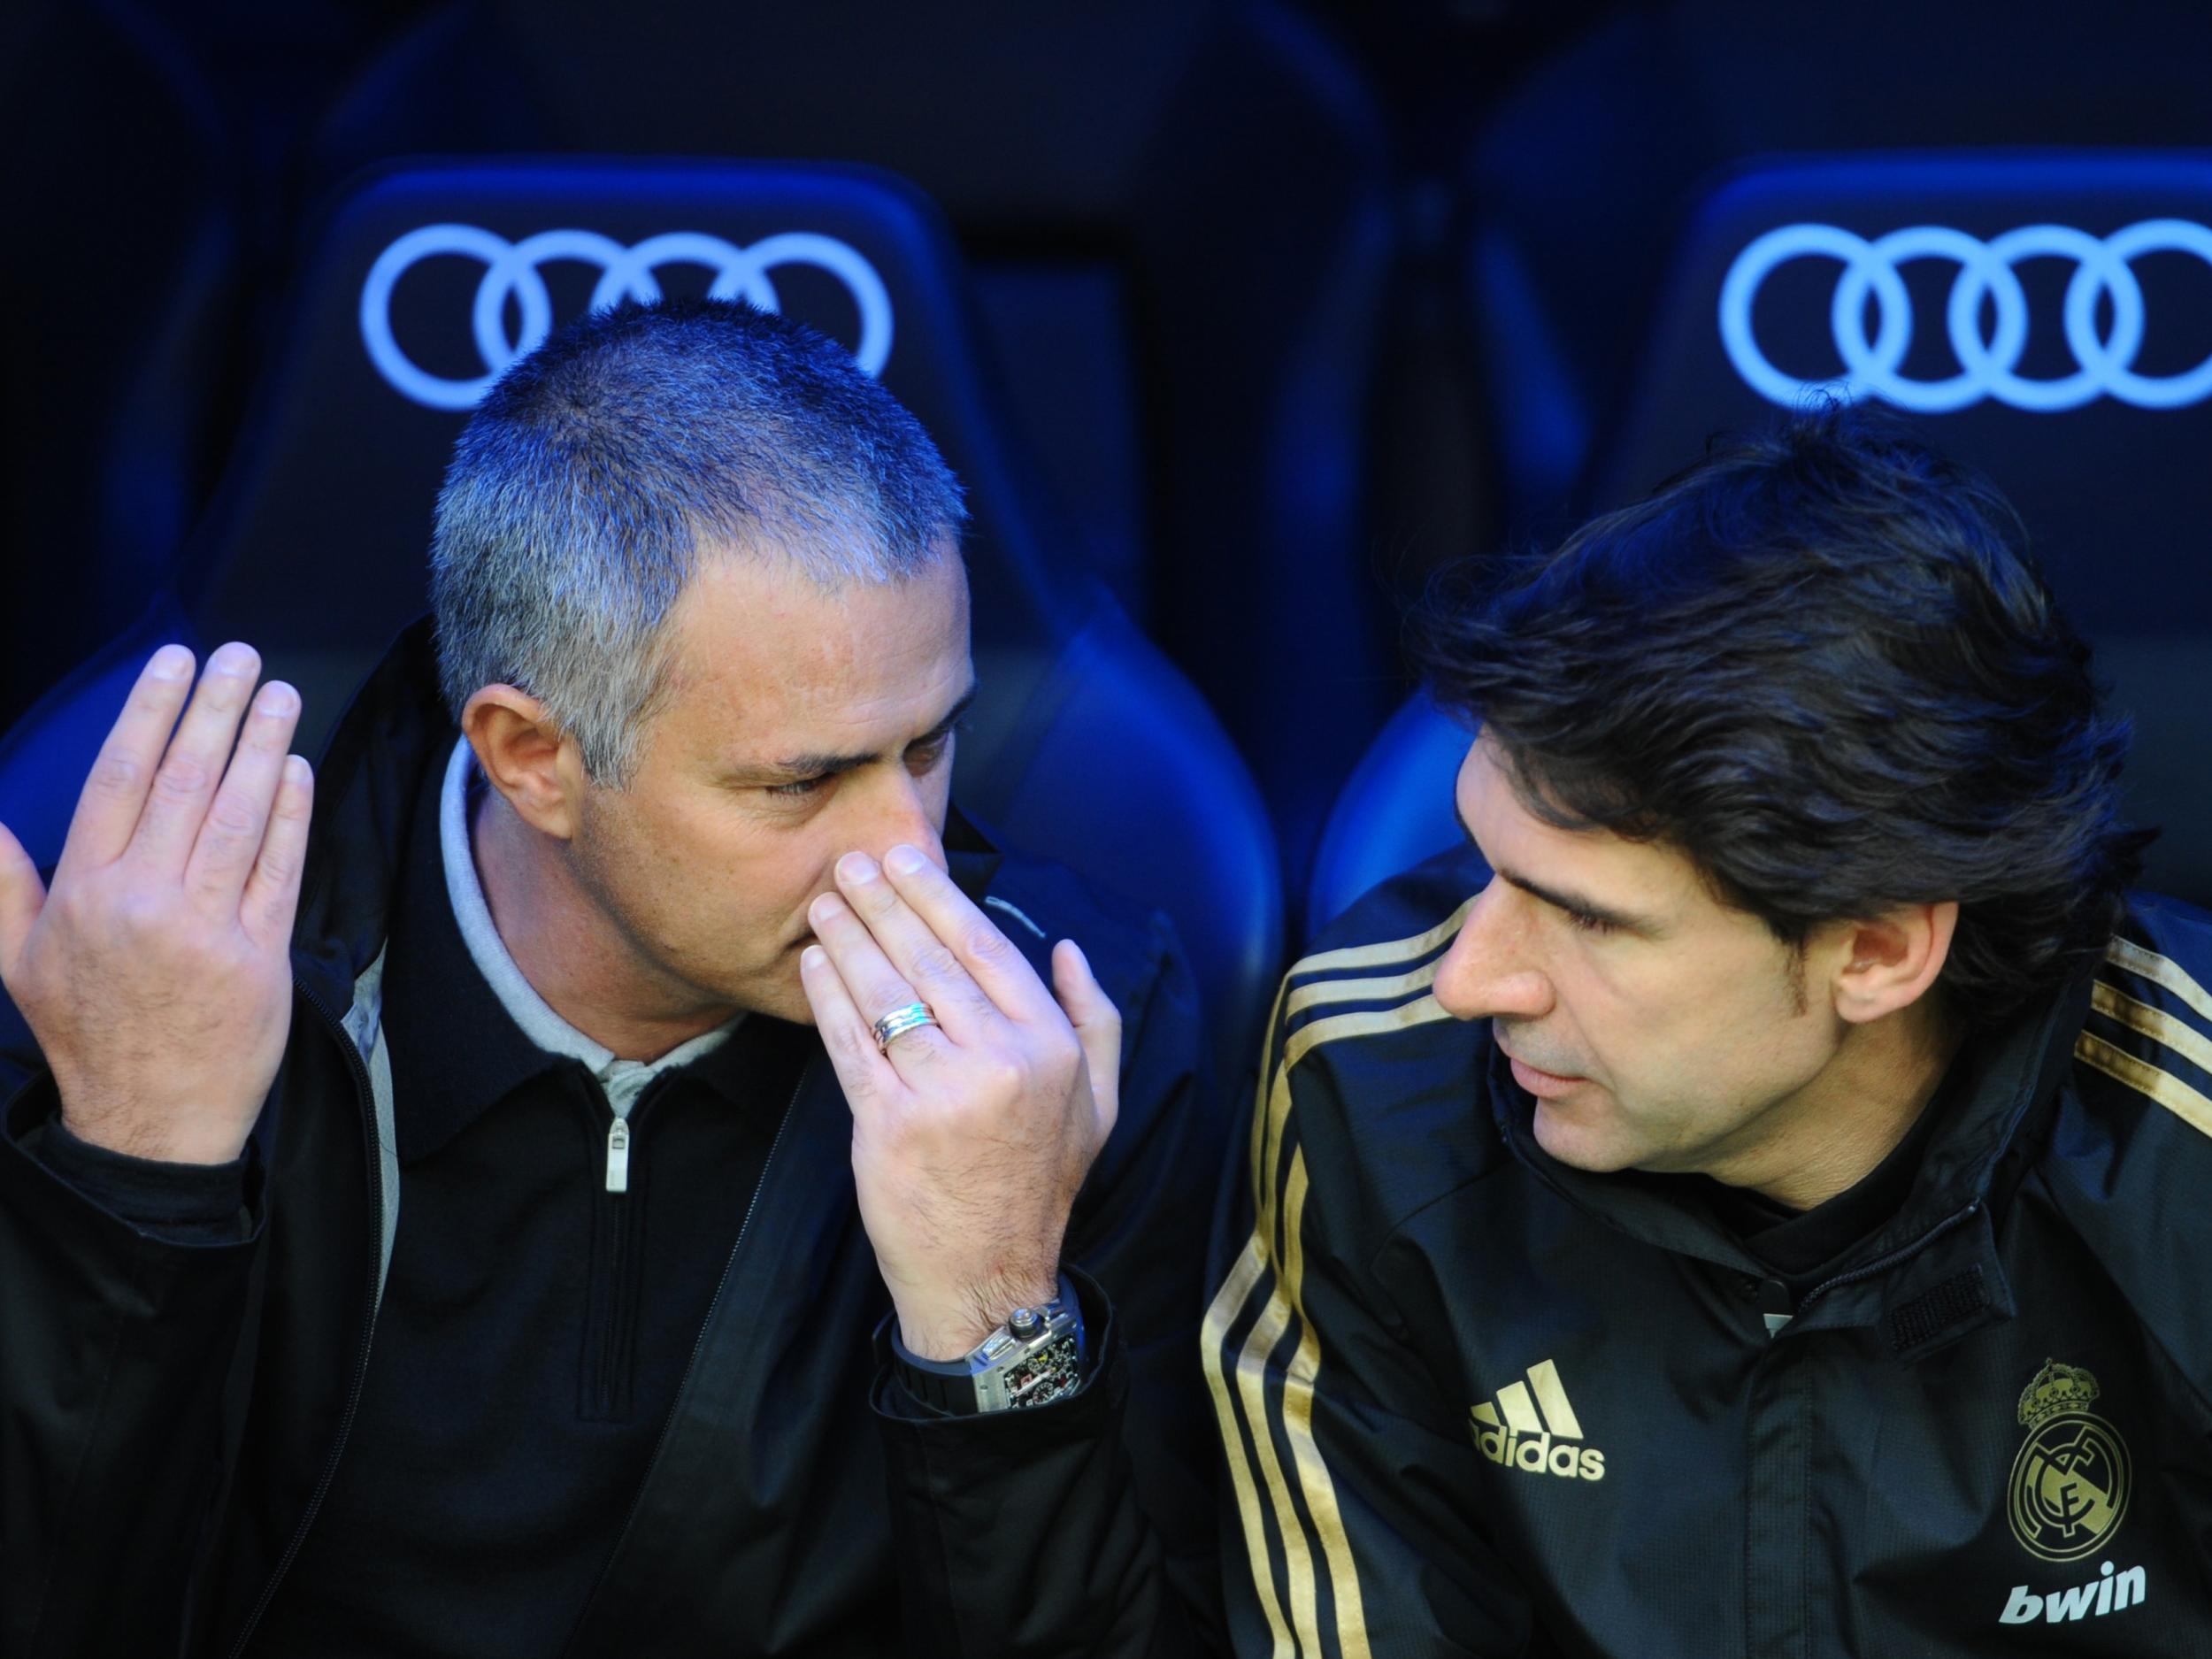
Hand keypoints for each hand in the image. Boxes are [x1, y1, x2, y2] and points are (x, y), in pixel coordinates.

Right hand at [0, 643, 312, 1163]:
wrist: (150, 1121)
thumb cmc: (89, 1035)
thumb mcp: (18, 962)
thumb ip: (4, 885)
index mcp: (82, 893)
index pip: (118, 779)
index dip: (149, 712)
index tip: (173, 663)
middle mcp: (142, 902)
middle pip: (184, 782)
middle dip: (215, 709)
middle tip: (242, 656)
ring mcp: (205, 928)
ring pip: (237, 815)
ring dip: (263, 746)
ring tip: (281, 695)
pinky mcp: (260, 956)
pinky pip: (279, 869)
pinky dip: (290, 815)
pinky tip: (297, 770)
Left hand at [800, 843, 1121, 1359]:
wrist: (988, 1277)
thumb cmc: (1037, 1184)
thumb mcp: (1099, 1103)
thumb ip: (1095, 1019)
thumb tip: (1068, 949)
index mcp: (1048, 1047)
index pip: (984, 949)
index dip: (937, 897)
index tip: (904, 861)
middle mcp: (999, 1062)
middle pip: (928, 961)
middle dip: (883, 904)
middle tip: (850, 864)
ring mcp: (940, 1093)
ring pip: (886, 994)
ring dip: (849, 938)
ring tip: (825, 902)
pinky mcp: (888, 1124)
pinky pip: (851, 1044)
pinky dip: (829, 997)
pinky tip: (814, 964)